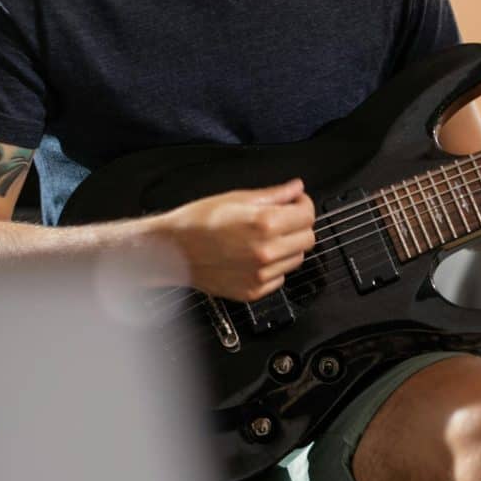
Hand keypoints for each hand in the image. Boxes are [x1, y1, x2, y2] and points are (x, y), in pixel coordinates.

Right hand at [160, 178, 315, 300]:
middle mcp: (267, 252)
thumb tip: (295, 189)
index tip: (296, 204)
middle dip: (298, 227)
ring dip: (287, 248)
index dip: (303, 205)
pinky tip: (254, 257)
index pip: (308, 215)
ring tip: (264, 239)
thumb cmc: (197, 223)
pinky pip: (279, 278)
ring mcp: (261, 275)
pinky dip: (273, 268)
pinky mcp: (254, 291)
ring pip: (296, 260)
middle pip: (308, 239)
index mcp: (265, 224)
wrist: (173, 252)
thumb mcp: (236, 198)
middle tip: (282, 220)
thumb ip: (274, 195)